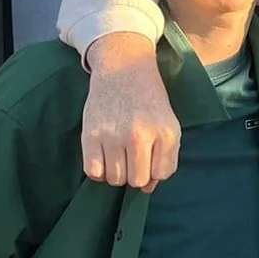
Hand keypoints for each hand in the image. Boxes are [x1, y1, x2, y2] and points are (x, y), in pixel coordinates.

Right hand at [82, 34, 179, 190]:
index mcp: (166, 133)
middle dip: (136, 175)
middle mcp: (140, 136)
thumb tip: (148, 188)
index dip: (155, 172)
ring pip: (115, 179)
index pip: (161, 174)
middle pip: (136, 181)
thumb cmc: (149, 99)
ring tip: (119, 155)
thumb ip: (165, 156)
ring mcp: (114, 135)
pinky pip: (93, 171)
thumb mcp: (168, 123)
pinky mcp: (90, 134)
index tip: (149, 161)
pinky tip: (104, 157)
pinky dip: (98, 170)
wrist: (123, 69)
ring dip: (117, 173)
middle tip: (132, 159)